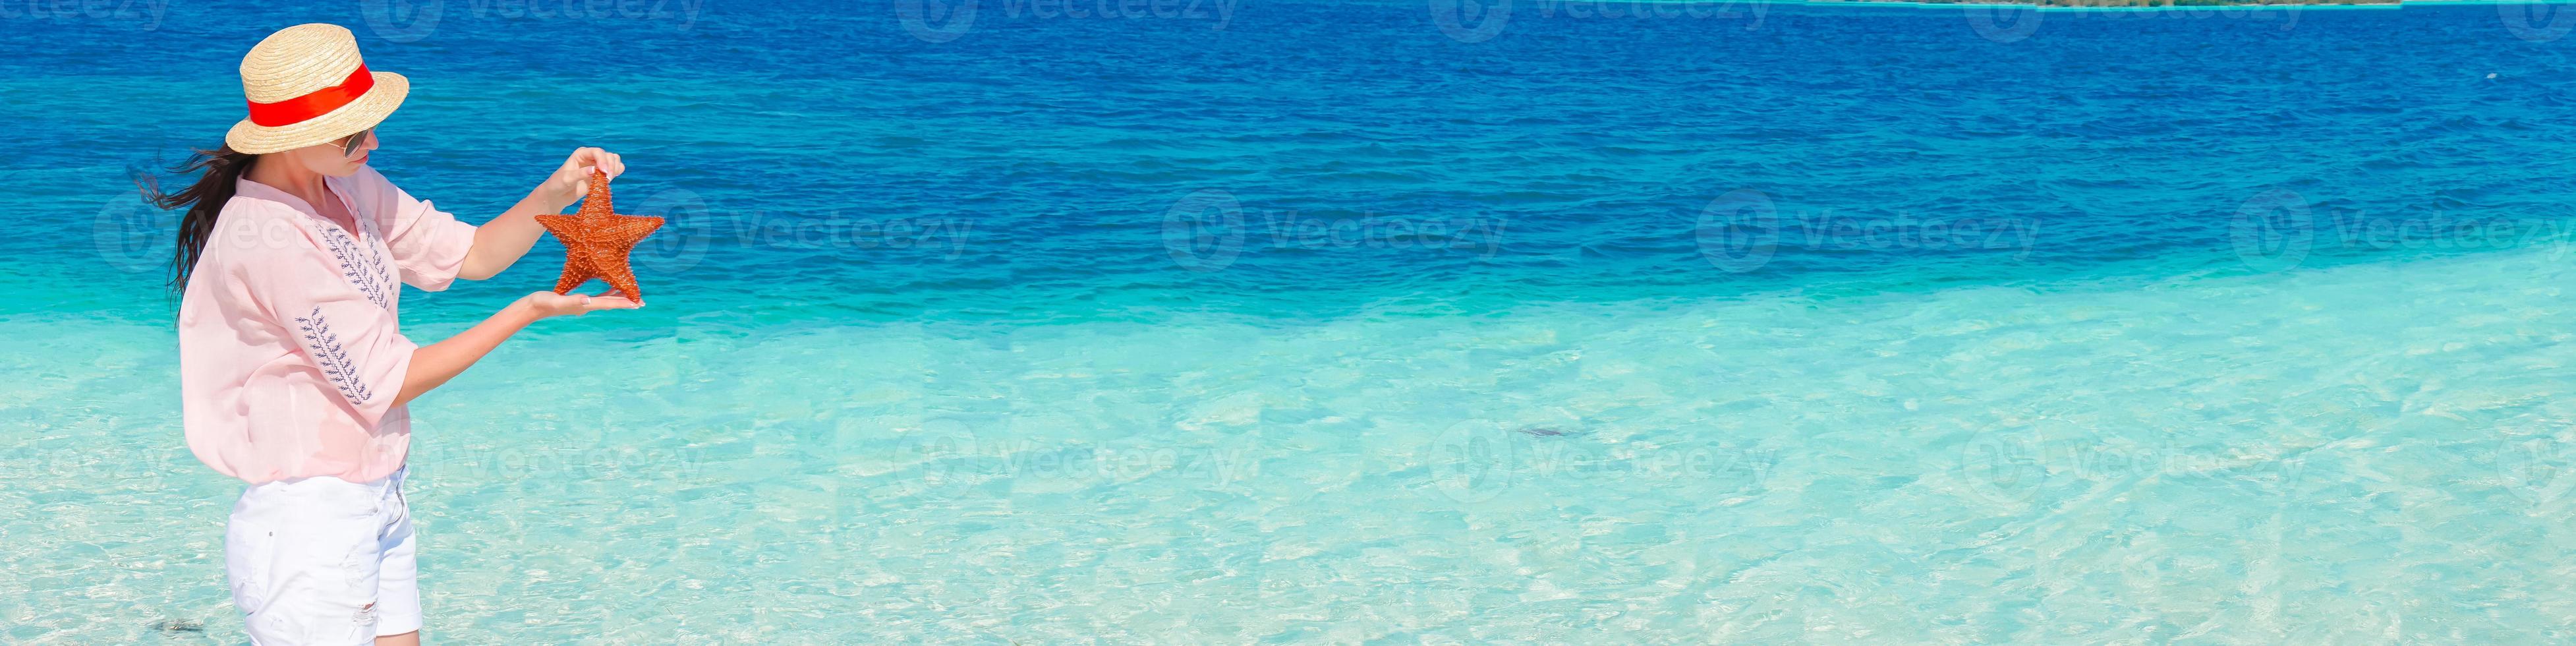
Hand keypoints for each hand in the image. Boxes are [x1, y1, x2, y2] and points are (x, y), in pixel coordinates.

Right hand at [519, 290, 639, 317]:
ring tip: (631, 295)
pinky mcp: (577, 300)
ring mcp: (583, 304)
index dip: (623, 303)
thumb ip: (572, 300)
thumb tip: (588, 300)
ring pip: (606, 300)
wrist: (533, 307)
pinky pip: (597, 296)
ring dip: (618, 298)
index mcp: (585, 305)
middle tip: (642, 302)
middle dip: (626, 302)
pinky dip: (606, 292)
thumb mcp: (558, 300)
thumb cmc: (543, 302)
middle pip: (611, 304)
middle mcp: (587, 306)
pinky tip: (610, 288)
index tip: (638, 304)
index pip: (608, 304)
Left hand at [537, 147, 626, 208]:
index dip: (603, 160)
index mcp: (581, 154)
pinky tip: (610, 179)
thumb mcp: (567, 179)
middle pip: (608, 155)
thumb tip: (594, 170)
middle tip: (607, 179)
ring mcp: (597, 165)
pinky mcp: (601, 174)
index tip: (604, 173)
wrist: (559, 195)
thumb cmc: (559, 184)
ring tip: (608, 179)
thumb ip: (580, 174)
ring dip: (615, 168)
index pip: (597, 152)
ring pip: (614, 160)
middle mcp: (591, 157)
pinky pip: (615, 168)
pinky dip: (617, 172)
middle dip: (611, 166)